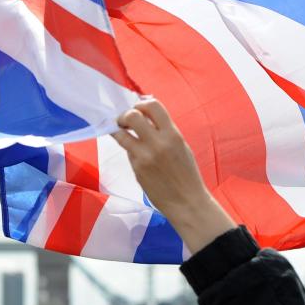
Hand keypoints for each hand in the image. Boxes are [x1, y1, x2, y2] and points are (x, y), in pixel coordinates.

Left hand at [112, 99, 236, 253]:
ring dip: (118, 129)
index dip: (141, 103)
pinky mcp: (137, 168)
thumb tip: (146, 117)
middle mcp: (158, 143)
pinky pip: (127, 151)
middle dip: (125, 115)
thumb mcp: (181, 146)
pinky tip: (135, 153)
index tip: (138, 108)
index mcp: (173, 134)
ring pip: (121, 133)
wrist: (187, 201)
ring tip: (122, 132)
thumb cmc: (186, 173)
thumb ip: (164, 131)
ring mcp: (145, 156)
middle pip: (132, 116)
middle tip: (124, 121)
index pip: (153, 106)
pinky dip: (128, 148)